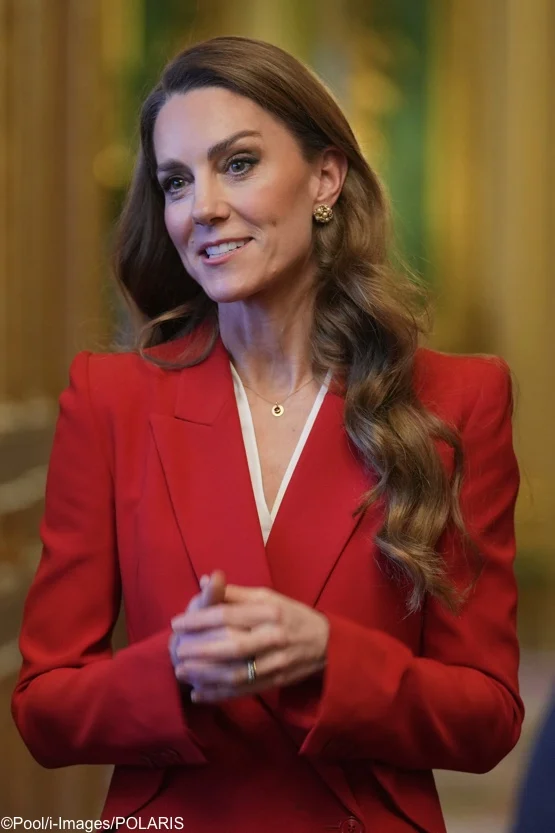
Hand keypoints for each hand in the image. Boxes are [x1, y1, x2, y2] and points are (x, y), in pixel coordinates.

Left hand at [170, 584, 329, 701]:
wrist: (326, 644)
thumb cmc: (291, 614)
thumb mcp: (268, 597)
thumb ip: (235, 594)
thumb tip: (205, 580)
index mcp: (269, 611)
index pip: (228, 615)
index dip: (199, 620)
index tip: (176, 623)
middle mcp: (273, 636)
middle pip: (231, 646)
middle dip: (199, 650)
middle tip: (176, 651)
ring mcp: (276, 662)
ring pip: (236, 673)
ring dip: (205, 675)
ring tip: (181, 672)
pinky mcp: (276, 681)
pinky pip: (243, 691)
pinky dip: (219, 694)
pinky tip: (198, 693)